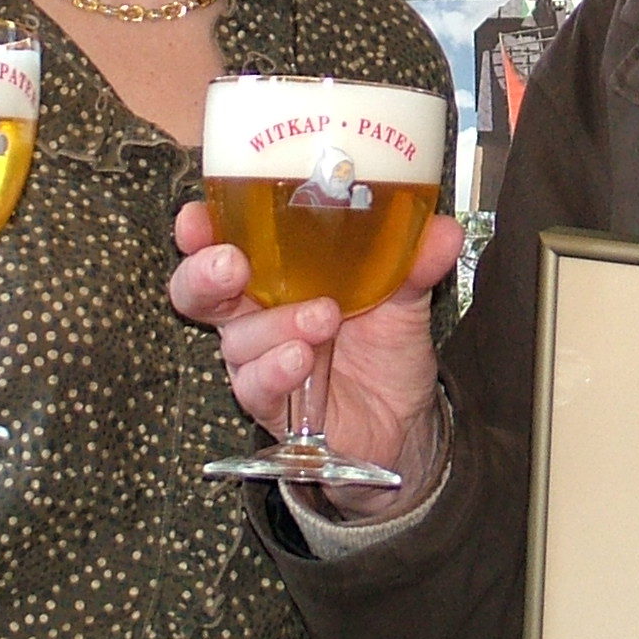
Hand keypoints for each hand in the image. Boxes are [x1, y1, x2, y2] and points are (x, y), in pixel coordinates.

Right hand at [169, 199, 462, 520]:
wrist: (404, 421)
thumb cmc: (385, 349)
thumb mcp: (405, 298)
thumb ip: (415, 263)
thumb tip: (442, 231)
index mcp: (275, 275)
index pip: (221, 244)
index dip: (200, 231)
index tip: (197, 216)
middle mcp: (257, 314)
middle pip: (199, 292)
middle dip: (204, 275)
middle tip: (232, 263)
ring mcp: (260, 360)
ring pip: (236, 339)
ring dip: (275, 324)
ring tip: (322, 317)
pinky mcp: (273, 403)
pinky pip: (256, 386)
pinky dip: (276, 370)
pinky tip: (300, 358)